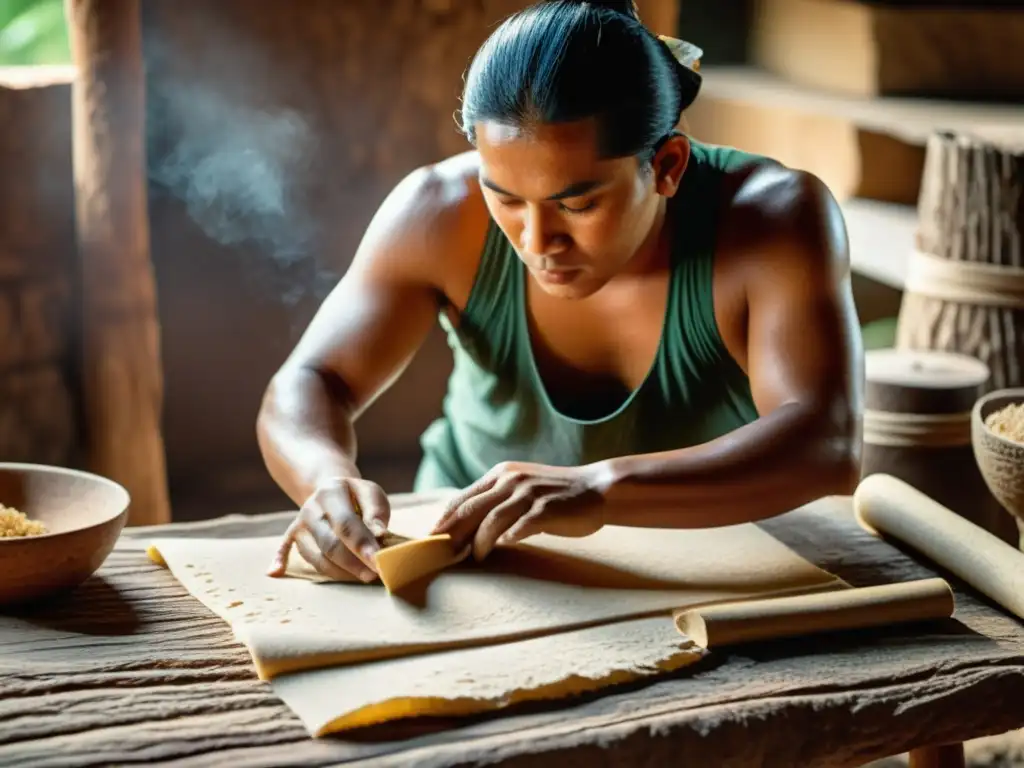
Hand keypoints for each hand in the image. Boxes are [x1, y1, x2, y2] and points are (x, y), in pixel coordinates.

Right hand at [268, 476, 390, 581]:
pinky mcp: (292, 534)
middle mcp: (311, 508)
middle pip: (329, 544)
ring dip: (339, 572)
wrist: (331, 489)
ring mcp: (300, 523)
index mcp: (331, 492)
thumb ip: (376, 512)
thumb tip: (379, 534)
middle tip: (373, 575)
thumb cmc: (356, 496)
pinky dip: (280, 560)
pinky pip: (285, 549)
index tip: (378, 561)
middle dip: (353, 563)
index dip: (362, 545)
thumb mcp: (370, 493)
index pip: (346, 524)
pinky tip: (275, 572)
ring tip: (361, 577)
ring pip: (316, 556)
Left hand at [430, 461, 609, 560]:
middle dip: (451, 533)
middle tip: (440, 554)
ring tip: (474, 557)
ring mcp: (528, 494)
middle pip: (470, 509)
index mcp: (501, 474)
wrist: (596, 489)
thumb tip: (466, 526)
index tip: (430, 540)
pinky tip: (502, 547)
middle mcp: (510, 481)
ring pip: (491, 520)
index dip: (443, 521)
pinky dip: (508, 537)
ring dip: (478, 542)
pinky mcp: (546, 509)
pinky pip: (521, 525)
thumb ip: (496, 499)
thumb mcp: (521, 487)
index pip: (462, 499)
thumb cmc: (556, 494)